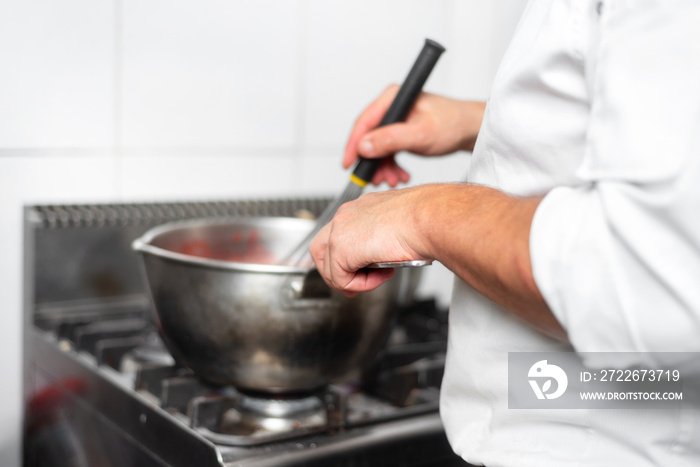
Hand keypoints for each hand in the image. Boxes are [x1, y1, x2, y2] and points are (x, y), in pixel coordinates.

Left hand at [309, 188, 428, 295]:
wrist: (428, 218)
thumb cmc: (425, 220)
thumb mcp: (400, 226)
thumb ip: (383, 239)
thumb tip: (383, 256)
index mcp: (359, 208)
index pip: (337, 233)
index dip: (343, 257)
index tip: (357, 270)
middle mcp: (346, 216)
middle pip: (321, 249)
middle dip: (334, 273)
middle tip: (353, 286)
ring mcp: (339, 231)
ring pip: (330, 268)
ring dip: (353, 280)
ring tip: (379, 277)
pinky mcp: (341, 249)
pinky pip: (341, 279)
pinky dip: (362, 285)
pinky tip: (382, 275)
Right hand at [343, 84, 485, 186]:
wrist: (471, 130)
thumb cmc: (453, 124)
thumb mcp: (421, 134)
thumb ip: (391, 139)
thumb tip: (364, 146)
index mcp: (394, 98)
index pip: (364, 122)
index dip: (354, 145)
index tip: (348, 164)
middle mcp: (392, 107)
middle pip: (369, 136)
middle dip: (371, 161)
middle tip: (376, 180)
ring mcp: (396, 120)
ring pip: (378, 148)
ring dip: (383, 167)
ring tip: (392, 181)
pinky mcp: (401, 132)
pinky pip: (388, 152)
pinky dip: (392, 166)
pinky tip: (401, 176)